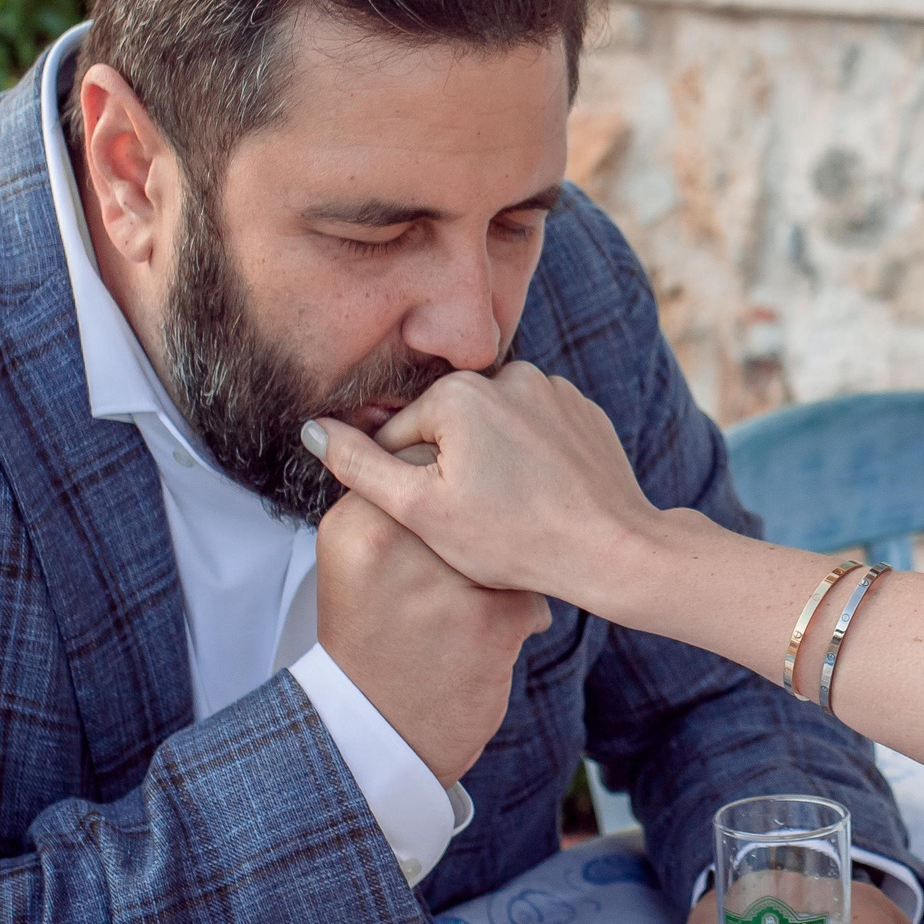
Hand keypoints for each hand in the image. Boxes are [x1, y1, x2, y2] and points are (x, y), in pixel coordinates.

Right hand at [305, 365, 663, 607]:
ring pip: (492, 430)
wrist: (612, 550)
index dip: (409, 485)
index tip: (439, 519)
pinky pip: (535, 432)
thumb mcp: (420, 510)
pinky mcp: (582, 410)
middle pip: (447, 427)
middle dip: (451, 470)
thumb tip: (311, 429)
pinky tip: (541, 497)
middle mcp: (508, 373)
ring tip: (511, 510)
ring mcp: (552, 389)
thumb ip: (358, 464)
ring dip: (491, 462)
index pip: (400, 436)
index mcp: (459, 392)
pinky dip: (530, 459)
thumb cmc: (514, 539)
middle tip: (478, 519)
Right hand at [314, 488, 551, 784]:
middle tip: (462, 569)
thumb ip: (384, 504)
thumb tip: (420, 448)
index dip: (444, 489)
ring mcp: (445, 582)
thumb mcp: (355, 563)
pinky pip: (529, 587)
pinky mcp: (492, 620)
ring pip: (504, 540)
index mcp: (357, 524)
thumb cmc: (373, 642)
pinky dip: (521, 607)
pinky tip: (494, 631)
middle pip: (467, 497)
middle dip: (478, 524)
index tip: (446, 522)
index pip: (416, 464)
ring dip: (503, 566)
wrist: (380, 731)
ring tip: (472, 602)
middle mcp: (394, 544)